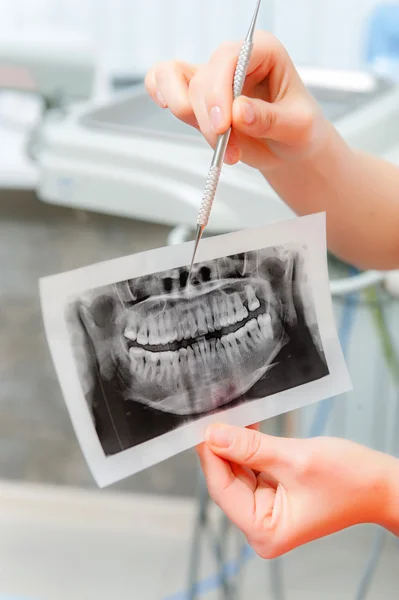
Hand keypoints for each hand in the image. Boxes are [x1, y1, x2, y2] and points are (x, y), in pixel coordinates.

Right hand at [145, 31, 328, 170]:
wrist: (289, 149)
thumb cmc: (299, 131)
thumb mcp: (297, 127)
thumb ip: (269, 119)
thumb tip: (239, 112)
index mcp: (263, 52)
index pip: (229, 58)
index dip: (220, 91)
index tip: (223, 126)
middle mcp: (234, 60)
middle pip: (203, 79)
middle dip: (210, 120)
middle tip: (229, 149)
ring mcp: (212, 78)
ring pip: (175, 79)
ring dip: (189, 117)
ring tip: (218, 145)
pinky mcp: (197, 97)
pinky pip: (162, 81)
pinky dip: (160, 94)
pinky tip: (167, 107)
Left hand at [197, 424, 396, 557]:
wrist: (382, 484)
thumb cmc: (350, 480)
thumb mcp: (296, 459)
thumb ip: (251, 448)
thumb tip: (214, 435)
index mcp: (265, 530)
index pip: (222, 487)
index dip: (209, 454)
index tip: (200, 425)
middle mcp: (262, 524)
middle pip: (228, 479)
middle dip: (221, 446)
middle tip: (213, 412)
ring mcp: (268, 510)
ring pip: (238, 470)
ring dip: (234, 443)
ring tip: (228, 414)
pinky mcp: (274, 494)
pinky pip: (252, 468)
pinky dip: (249, 447)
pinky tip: (245, 426)